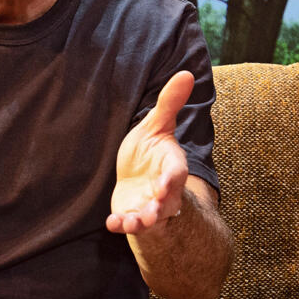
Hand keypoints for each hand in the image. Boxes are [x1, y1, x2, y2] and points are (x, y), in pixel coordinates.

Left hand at [107, 70, 192, 233]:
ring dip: (141, 222)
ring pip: (150, 218)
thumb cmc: (150, 150)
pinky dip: (121, 225)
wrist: (137, 176)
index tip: (164, 184)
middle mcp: (163, 189)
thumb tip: (186, 73)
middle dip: (160, 207)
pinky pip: (128, 223)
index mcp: (171, 166)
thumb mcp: (157, 125)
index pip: (176, 173)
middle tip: (154, 210)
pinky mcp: (131, 214)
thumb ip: (170, 103)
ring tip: (132, 223)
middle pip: (167, 201)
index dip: (171, 179)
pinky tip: (112, 224)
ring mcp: (148, 205)